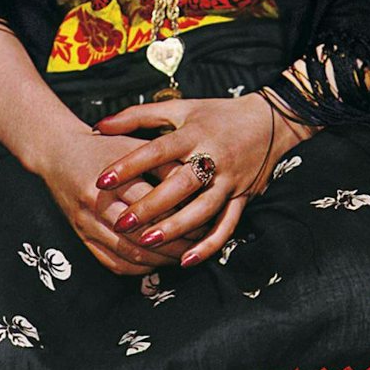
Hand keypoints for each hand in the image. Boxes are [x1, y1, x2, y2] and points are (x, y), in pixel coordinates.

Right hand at [37, 127, 202, 275]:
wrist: (57, 151)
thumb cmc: (101, 145)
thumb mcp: (134, 146)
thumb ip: (165, 165)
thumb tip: (199, 182)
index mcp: (111, 178)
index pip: (153, 204)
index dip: (181, 215)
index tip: (204, 218)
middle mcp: (95, 204)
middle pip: (141, 234)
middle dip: (174, 244)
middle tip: (198, 243)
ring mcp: (85, 223)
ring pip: (128, 253)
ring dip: (158, 260)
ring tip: (181, 255)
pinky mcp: (81, 236)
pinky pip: (112, 262)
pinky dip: (137, 267)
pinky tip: (155, 263)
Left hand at [93, 93, 308, 267]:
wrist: (269, 121)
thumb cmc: (216, 114)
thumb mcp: (179, 109)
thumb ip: (138, 116)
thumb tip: (100, 125)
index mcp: (194, 133)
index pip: (157, 150)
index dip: (130, 165)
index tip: (103, 180)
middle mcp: (212, 157)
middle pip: (179, 185)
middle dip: (149, 206)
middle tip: (120, 223)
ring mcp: (229, 180)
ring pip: (202, 209)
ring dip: (175, 228)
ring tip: (147, 242)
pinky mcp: (242, 197)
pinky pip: (227, 225)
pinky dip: (209, 245)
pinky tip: (186, 260)